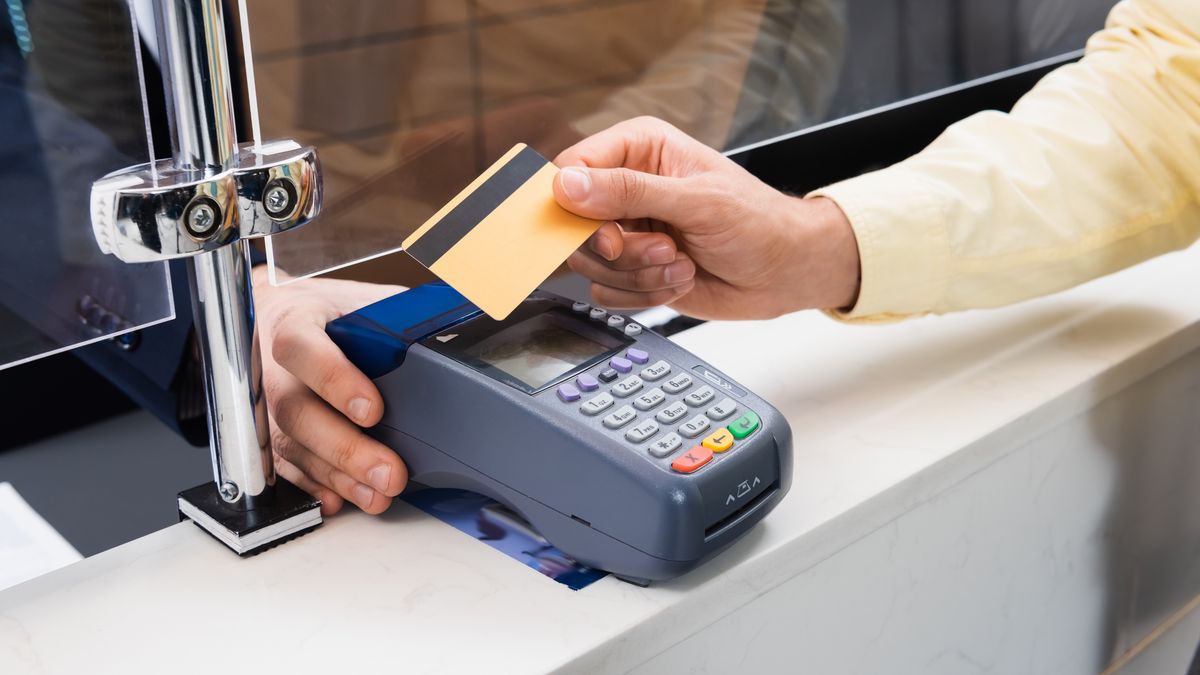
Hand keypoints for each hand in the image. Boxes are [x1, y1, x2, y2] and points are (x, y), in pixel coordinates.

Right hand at [253, 267, 407, 514]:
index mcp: (295, 320)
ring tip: (377, 494)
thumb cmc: (333, 311)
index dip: (333, 379)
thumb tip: (457, 332)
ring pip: (291, 445)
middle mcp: (273, 366)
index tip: (373, 410)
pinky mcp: (269, 434)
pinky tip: (342, 498)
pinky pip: (284, 467)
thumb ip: (403, 318)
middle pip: (294, 410)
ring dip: (336, 475)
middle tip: (388, 471)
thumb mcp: (368, 300)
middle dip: (344, 447)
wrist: (285, 315)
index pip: (299, 347)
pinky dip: (315, 486)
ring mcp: (266, 404)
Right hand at [553, 117, 859, 319]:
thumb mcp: (697, 201)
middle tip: (664, 249)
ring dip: (640, 274)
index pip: (572, 169)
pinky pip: (607, 292)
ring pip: (589, 264)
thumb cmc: (758, 222)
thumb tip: (567, 185)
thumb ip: (629, 192)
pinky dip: (644, 294)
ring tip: (681, 262)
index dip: (575, 207)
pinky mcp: (631, 268)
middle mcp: (625, 187)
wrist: (784, 271)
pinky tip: (680, 278)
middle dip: (621, 250)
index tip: (607, 235)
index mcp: (638, 148)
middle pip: (573, 225)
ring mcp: (627, 231)